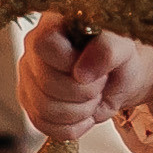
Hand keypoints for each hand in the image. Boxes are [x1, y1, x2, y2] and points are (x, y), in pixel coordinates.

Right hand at [17, 15, 152, 140]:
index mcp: (52, 25)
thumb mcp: (124, 46)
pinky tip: (83, 112)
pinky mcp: (31, 105)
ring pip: (45, 109)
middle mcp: (33, 52)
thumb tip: (82, 72)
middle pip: (46, 83)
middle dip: (84, 91)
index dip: (70, 62)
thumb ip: (107, 49)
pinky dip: (72, 126)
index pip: (45, 45)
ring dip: (80, 110)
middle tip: (100, 82)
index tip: (92, 67)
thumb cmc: (119, 56)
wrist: (119, 79)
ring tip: (92, 96)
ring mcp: (28, 80)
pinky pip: (45, 126)